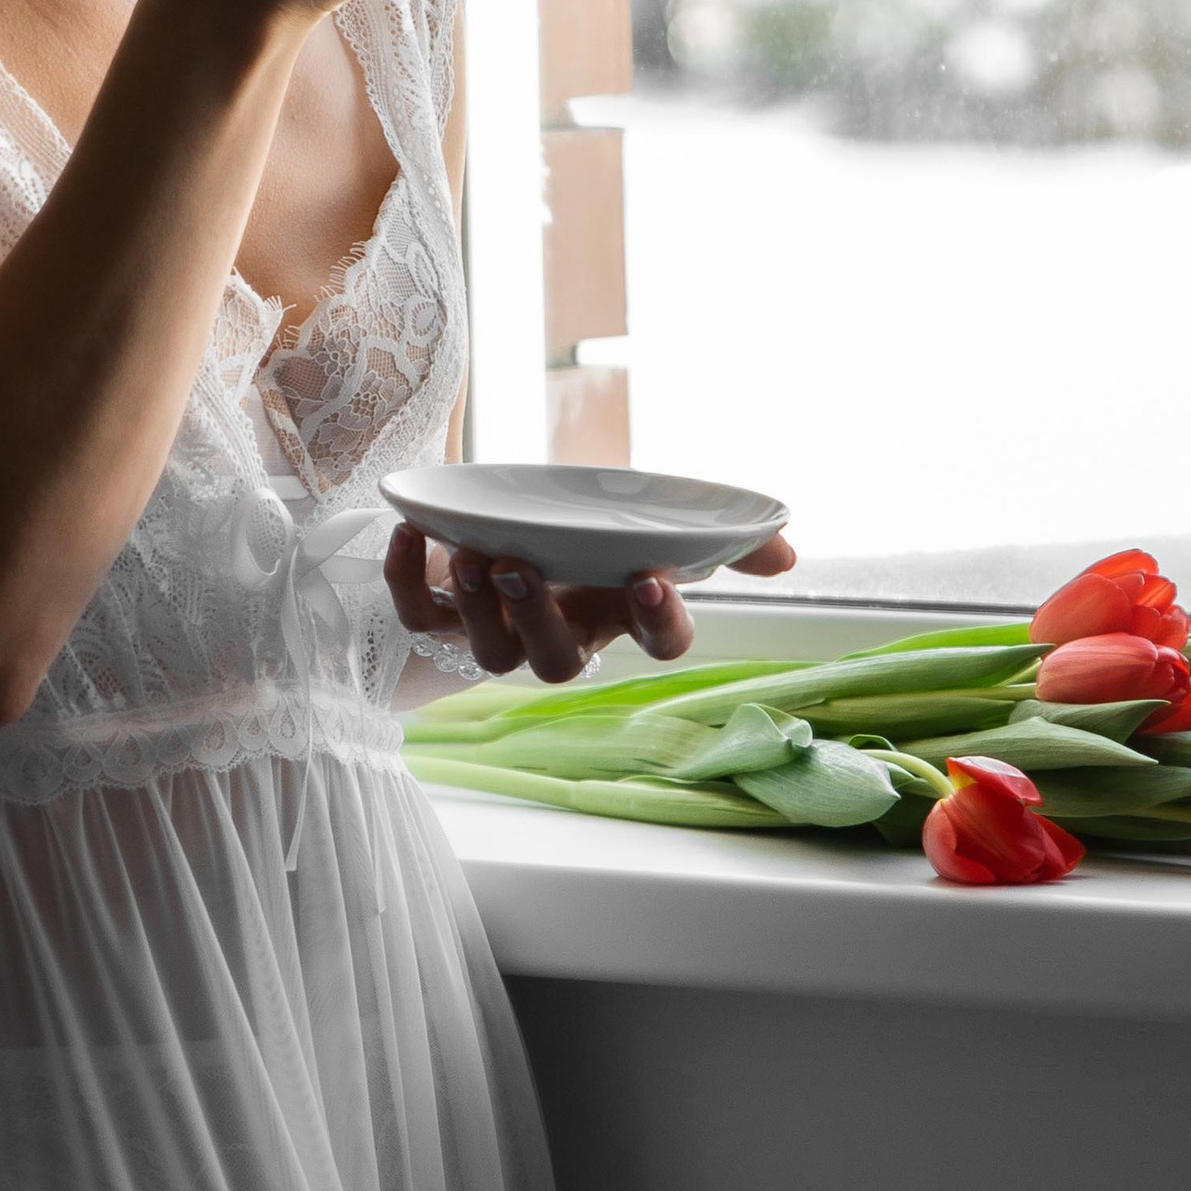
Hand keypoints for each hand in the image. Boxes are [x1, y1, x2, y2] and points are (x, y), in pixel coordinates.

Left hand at [385, 524, 797, 686]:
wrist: (491, 530)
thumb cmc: (576, 537)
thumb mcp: (644, 527)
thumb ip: (719, 540)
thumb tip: (786, 550)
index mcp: (617, 615)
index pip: (658, 647)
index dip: (659, 623)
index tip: (647, 577)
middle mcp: (556, 637)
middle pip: (554, 663)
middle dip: (539, 618)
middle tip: (521, 565)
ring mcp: (492, 631)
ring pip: (486, 649)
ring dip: (475, 607)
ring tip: (469, 555)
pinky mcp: (433, 614)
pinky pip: (412, 614)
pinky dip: (403, 576)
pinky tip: (405, 529)